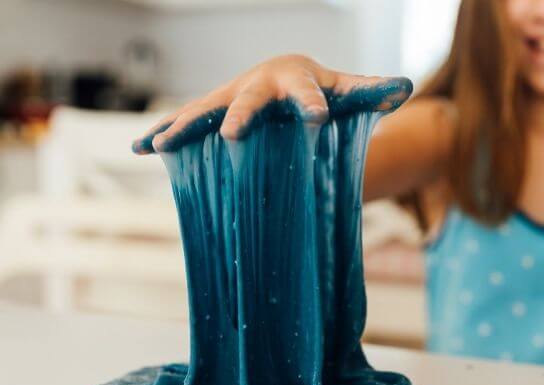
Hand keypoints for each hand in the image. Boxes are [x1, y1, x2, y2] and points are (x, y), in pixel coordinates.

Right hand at [132, 54, 411, 153]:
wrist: (285, 76)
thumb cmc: (322, 88)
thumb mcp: (348, 90)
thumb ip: (372, 92)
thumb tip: (404, 89)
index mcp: (296, 78)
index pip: (309, 92)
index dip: (313, 104)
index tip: (318, 119)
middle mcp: (257, 84)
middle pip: (249, 100)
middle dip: (241, 116)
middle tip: (236, 135)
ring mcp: (230, 96)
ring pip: (205, 110)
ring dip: (183, 126)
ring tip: (160, 144)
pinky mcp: (212, 111)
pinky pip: (184, 121)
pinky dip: (162, 132)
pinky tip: (139, 149)